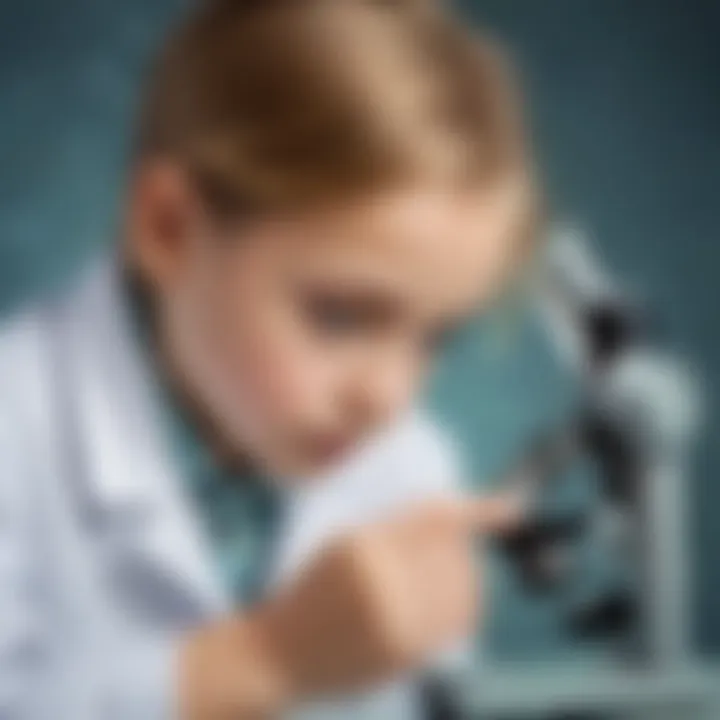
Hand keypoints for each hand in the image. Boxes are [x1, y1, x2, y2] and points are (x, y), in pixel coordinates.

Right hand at [179, 493, 521, 718]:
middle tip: (463, 543)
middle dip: (466, 547)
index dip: (475, 512)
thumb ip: (392, 529)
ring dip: (468, 576)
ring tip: (459, 569)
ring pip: (461, 591)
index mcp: (363, 547)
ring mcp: (397, 624)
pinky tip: (454, 600)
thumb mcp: (342, 543)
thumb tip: (448, 517)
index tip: (509, 506)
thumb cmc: (307, 591)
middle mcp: (383, 584)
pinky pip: (454, 625)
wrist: (279, 655)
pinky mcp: (405, 656)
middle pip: (454, 556)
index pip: (434, 523)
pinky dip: (464, 607)